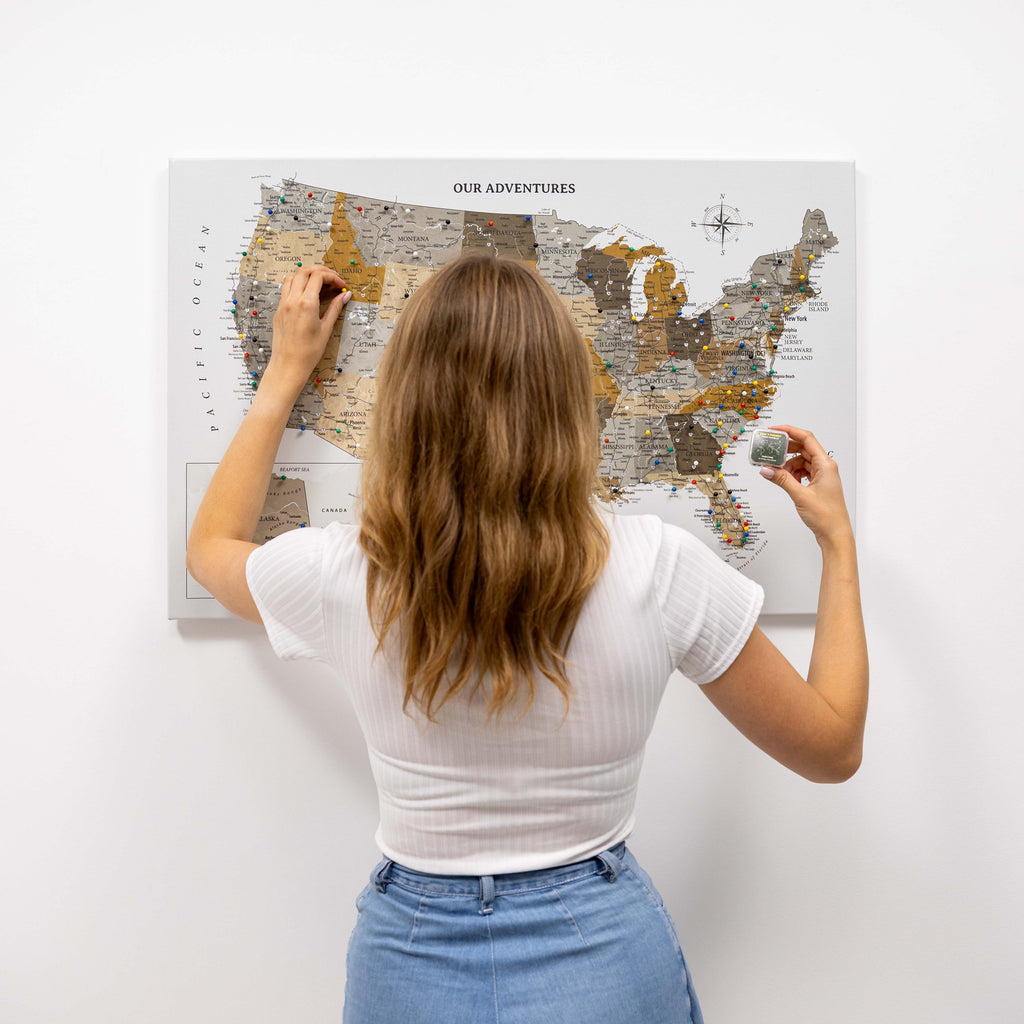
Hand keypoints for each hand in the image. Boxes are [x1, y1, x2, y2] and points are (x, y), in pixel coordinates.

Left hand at [267, 266, 350, 390]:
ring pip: (292, 276)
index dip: (332, 277)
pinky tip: (307, 294)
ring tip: (319, 284)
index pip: (318, 277)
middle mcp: (292, 300)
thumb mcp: (326, 329)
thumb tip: (345, 295)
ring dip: (306, 275)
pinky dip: (297, 284)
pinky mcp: (278, 310)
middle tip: (332, 279)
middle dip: (320, 271)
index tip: (341, 285)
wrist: (288, 365)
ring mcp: (283, 304)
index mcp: (306, 304)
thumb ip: (335, 308)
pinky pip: (286, 289)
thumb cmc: (308, 352)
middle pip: (304, 271)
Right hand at [758, 424, 852, 547]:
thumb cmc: (827, 516)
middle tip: (770, 452)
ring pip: (801, 461)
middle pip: (803, 449)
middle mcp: (825, 467)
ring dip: (787, 465)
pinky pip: (802, 471)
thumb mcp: (800, 495)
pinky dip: (792, 473)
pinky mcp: (818, 483)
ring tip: (776, 472)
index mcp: (826, 465)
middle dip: (785, 450)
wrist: (834, 534)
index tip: (775, 430)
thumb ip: (782, 480)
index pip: (806, 439)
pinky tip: (785, 479)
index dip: (790, 431)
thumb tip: (767, 469)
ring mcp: (822, 475)